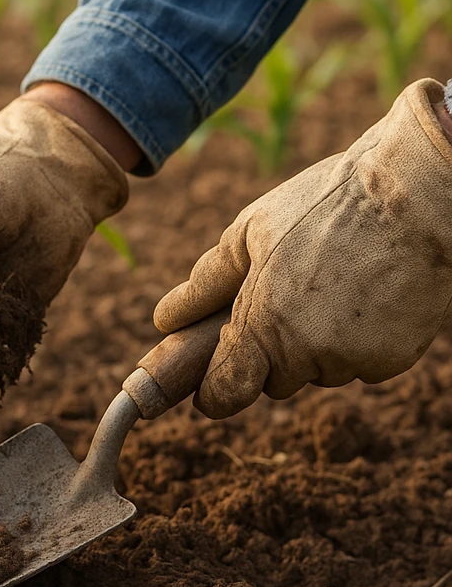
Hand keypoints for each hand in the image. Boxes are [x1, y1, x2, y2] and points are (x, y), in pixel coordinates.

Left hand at [154, 78, 451, 418]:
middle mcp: (309, 354)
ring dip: (317, 342)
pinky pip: (359, 363)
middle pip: (273, 380)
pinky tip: (366, 293)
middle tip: (287, 294)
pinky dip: (358, 339)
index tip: (210, 387)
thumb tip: (164, 319)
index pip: (225, 393)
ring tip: (334, 281)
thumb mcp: (250, 233)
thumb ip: (205, 283)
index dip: (214, 391)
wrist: (422, 192)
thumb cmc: (327, 204)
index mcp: (264, 326)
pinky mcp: (394, 360)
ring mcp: (354, 360)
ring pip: (318, 369)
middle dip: (272, 349)